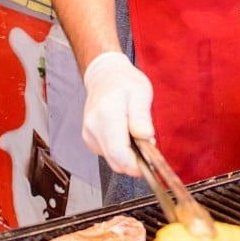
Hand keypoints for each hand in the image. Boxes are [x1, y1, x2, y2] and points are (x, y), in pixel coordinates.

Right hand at [82, 51, 154, 174]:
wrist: (104, 76)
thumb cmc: (124, 82)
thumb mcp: (141, 93)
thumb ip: (142, 117)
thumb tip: (147, 137)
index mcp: (107, 114)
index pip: (118, 152)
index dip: (135, 164)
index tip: (150, 163)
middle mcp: (94, 127)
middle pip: (115, 160)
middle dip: (135, 161)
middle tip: (148, 146)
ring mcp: (89, 134)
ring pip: (112, 159)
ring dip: (128, 156)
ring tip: (137, 135)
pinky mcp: (89, 139)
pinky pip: (108, 154)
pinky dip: (120, 151)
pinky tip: (127, 135)